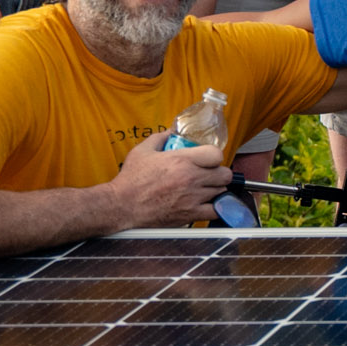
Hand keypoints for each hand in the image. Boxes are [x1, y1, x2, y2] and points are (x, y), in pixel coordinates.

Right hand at [113, 135, 234, 229]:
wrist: (122, 205)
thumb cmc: (131, 179)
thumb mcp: (143, 151)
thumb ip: (161, 137)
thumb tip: (171, 131)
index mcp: (182, 160)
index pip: (217, 154)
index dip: (214, 156)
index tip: (208, 160)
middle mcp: (191, 178)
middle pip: (225, 174)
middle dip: (218, 173)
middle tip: (209, 175)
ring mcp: (193, 197)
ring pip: (222, 191)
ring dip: (216, 189)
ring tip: (205, 189)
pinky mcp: (191, 214)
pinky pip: (217, 211)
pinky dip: (216, 208)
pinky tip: (207, 204)